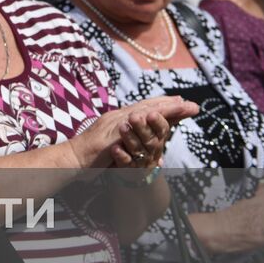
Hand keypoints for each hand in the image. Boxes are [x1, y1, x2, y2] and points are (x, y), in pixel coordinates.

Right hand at [69, 96, 198, 169]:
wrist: (72, 159)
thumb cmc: (90, 155)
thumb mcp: (113, 145)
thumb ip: (126, 141)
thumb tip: (139, 144)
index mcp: (119, 120)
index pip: (144, 110)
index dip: (163, 106)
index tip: (181, 103)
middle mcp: (117, 118)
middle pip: (147, 107)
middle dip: (170, 104)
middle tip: (190, 104)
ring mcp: (114, 124)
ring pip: (142, 112)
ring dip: (163, 108)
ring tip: (181, 106)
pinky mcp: (111, 134)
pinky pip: (131, 126)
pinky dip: (145, 119)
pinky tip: (160, 117)